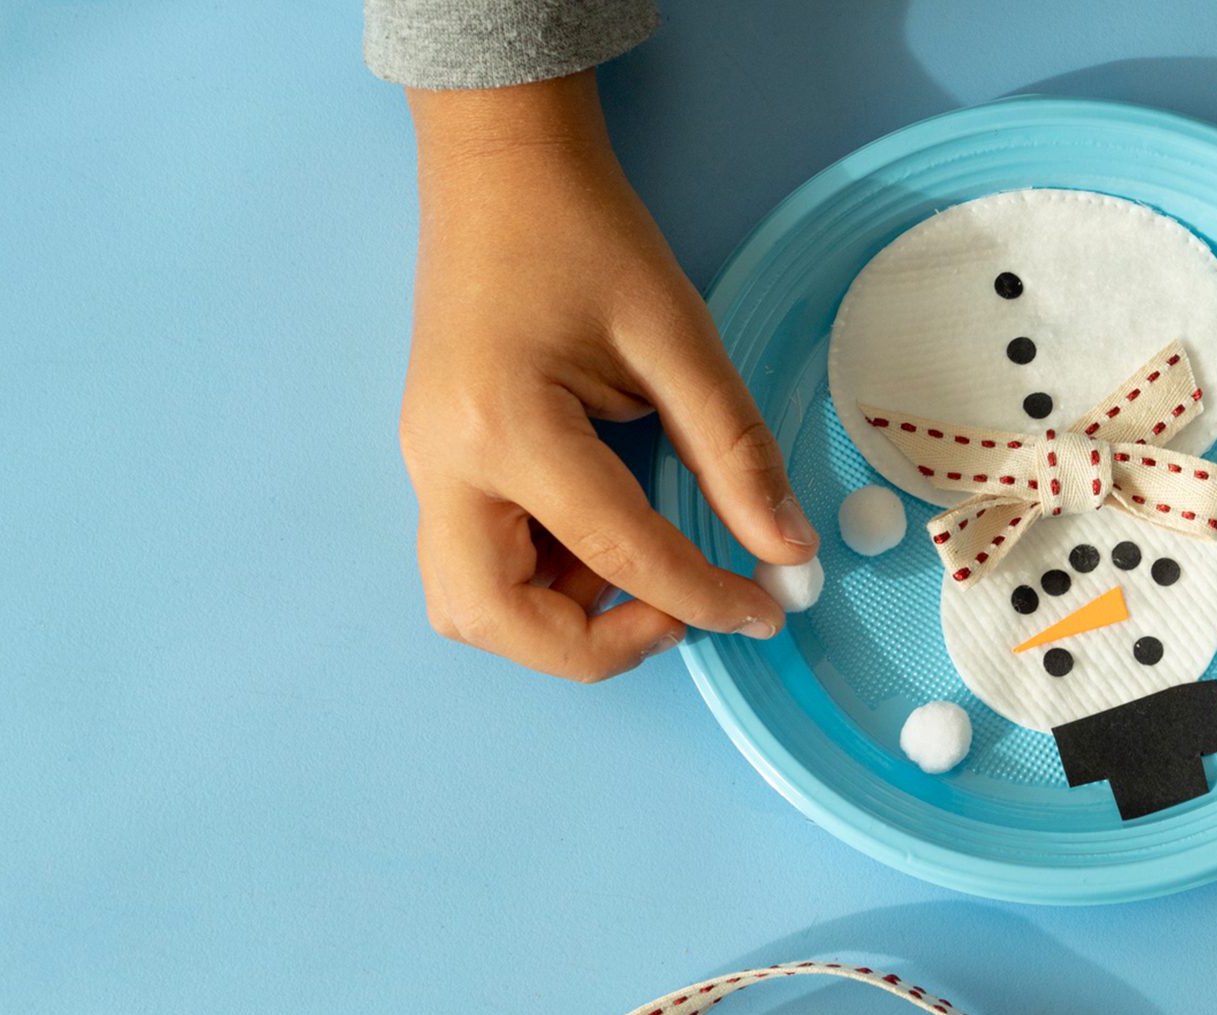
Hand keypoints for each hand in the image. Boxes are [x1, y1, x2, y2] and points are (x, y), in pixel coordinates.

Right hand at [398, 72, 817, 680]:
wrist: (503, 169)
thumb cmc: (586, 234)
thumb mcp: (680, 337)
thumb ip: (736, 453)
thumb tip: (789, 550)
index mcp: (504, 426)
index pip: (617, 553)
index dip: (702, 598)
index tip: (766, 612)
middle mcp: (445, 462)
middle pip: (492, 619)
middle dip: (591, 644)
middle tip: (678, 613)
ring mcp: (428, 466)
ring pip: (472, 605)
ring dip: (559, 618)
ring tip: (644, 566)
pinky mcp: (439, 464)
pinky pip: (481, 562)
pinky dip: (546, 580)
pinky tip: (609, 536)